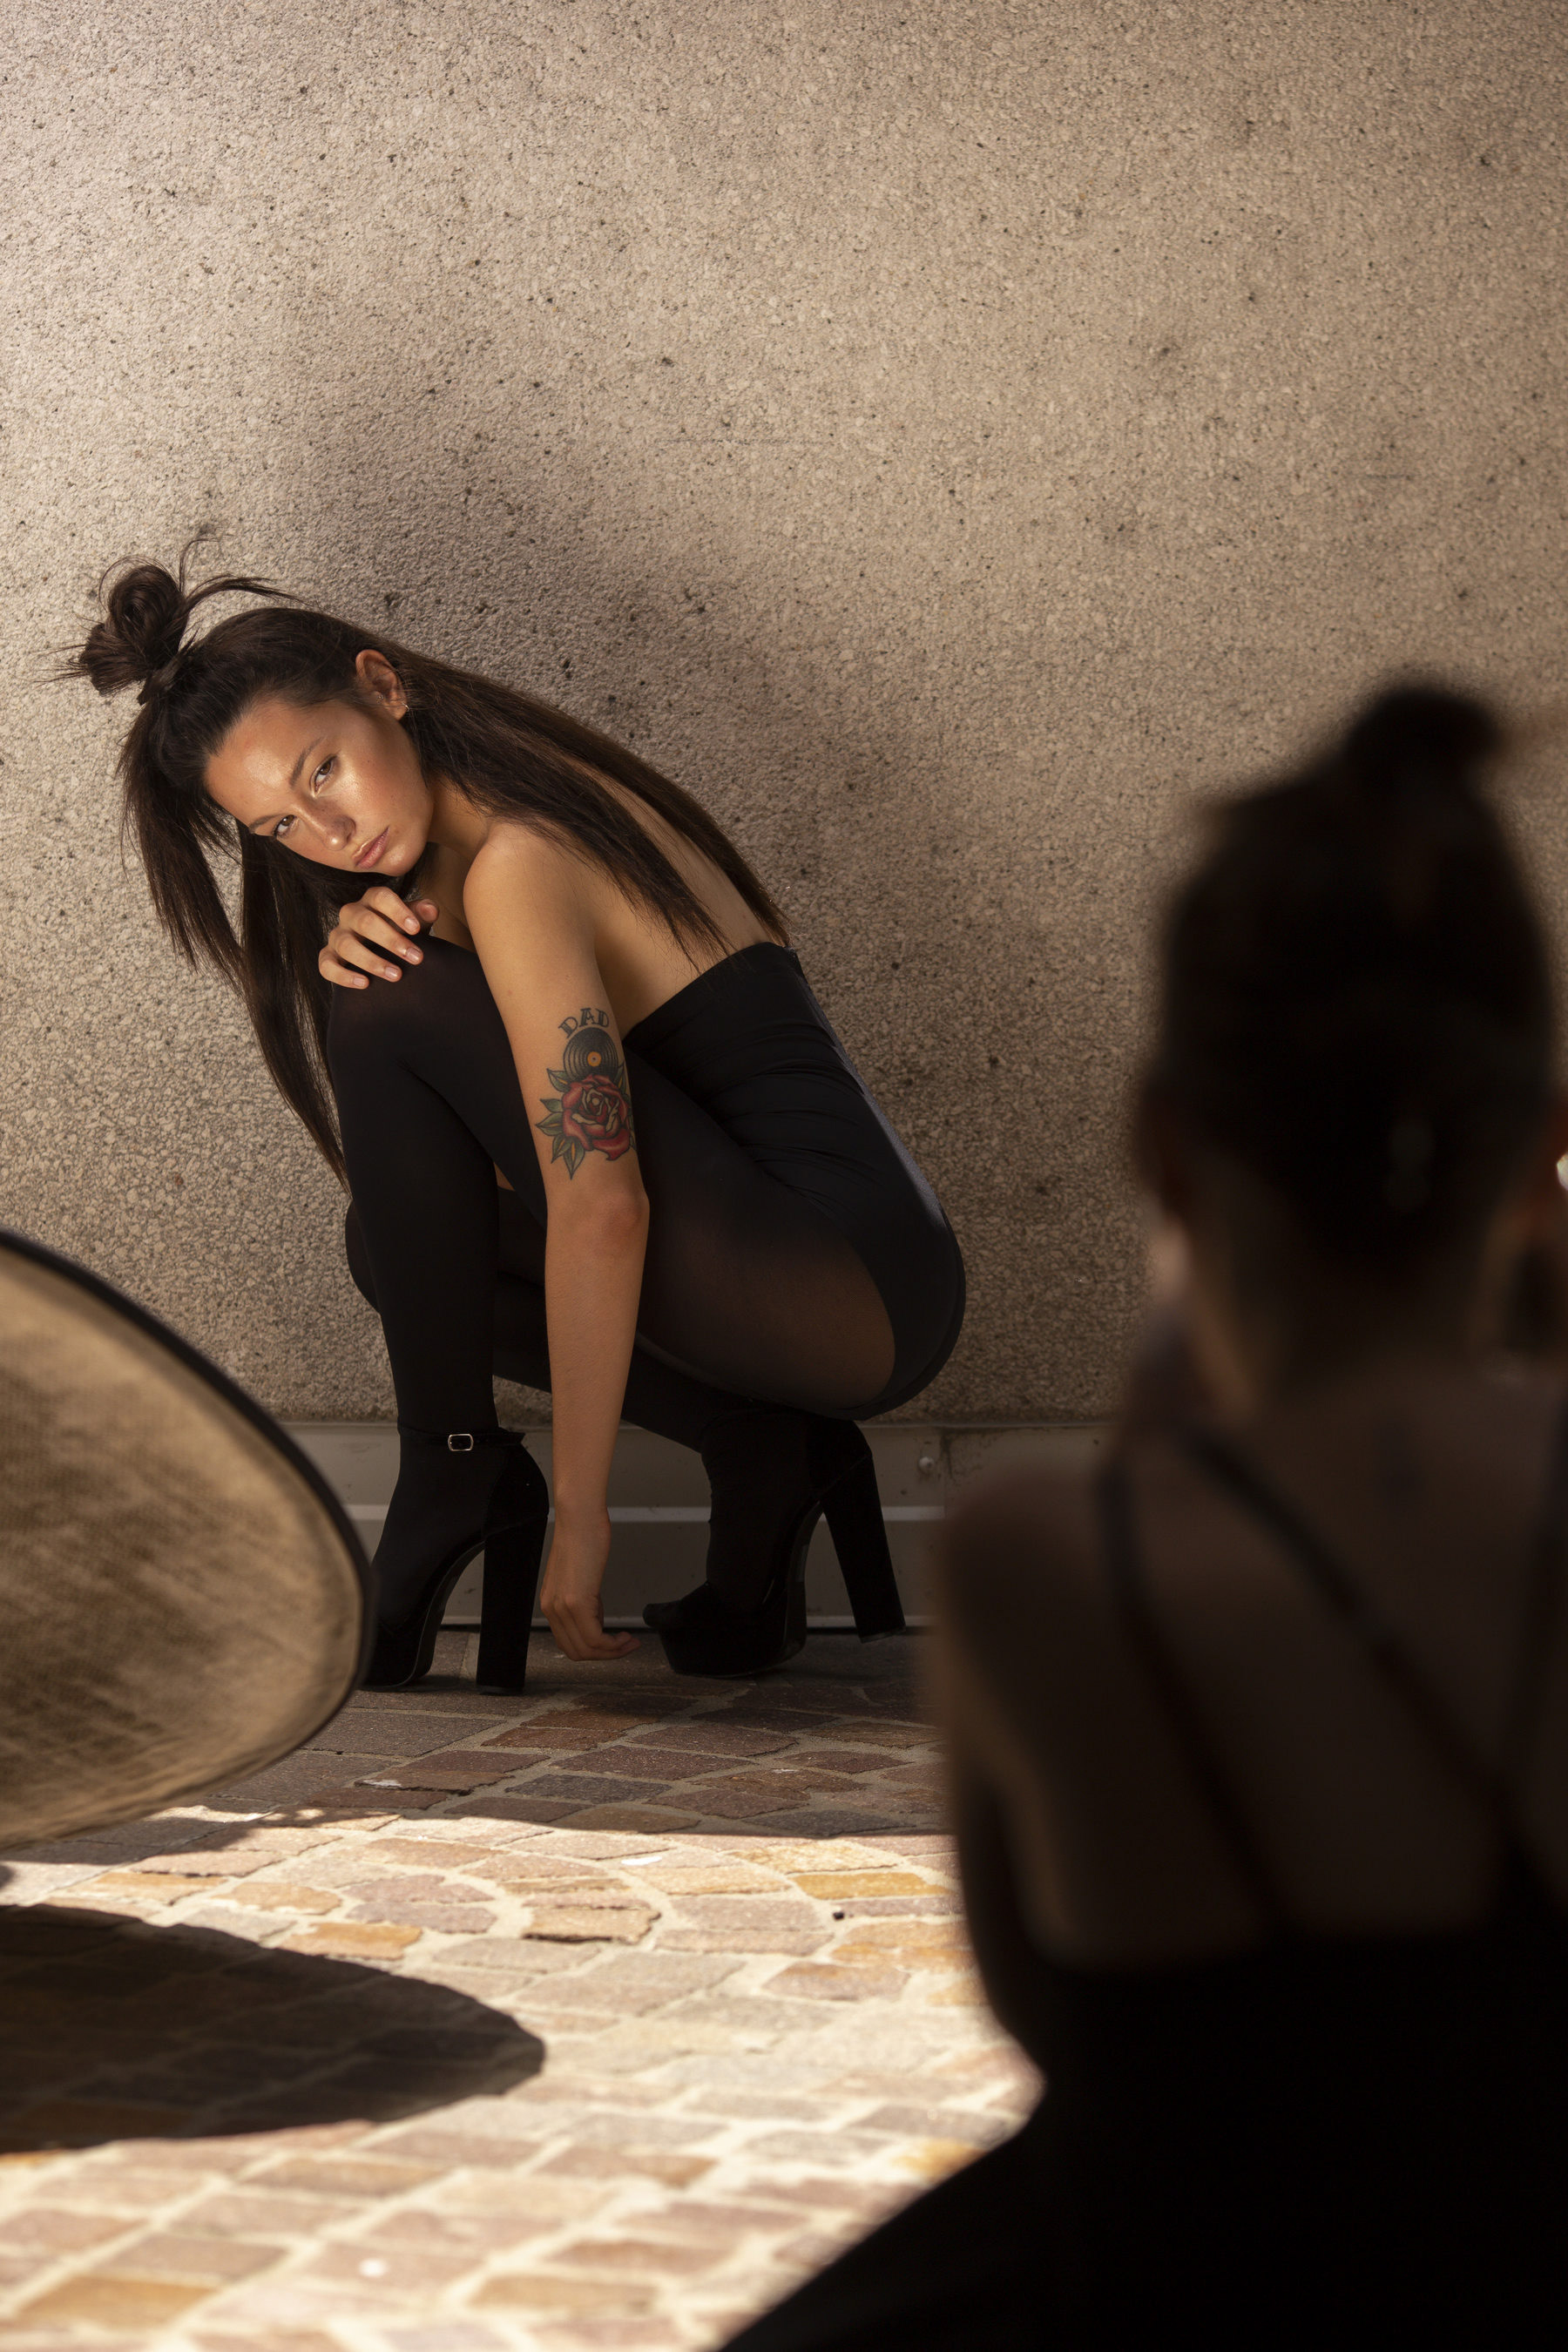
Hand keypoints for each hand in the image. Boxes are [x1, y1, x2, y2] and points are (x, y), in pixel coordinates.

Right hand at [319, 890, 439, 989]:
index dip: (398, 912)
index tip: (416, 930)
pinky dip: (343, 976)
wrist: (384, 952)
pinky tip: (365, 984)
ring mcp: (338, 935)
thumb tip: (431, 909)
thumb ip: (422, 915)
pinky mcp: (328, 957)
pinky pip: (327, 965)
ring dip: (372, 961)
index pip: (381, 897)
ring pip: (347, 945)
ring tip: (396, 975)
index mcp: (372, 901)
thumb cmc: (400, 932)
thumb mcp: (414, 922)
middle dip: (391, 940)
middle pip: (365, 922)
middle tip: (416, 958)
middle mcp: (351, 914)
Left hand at [539, 1505, 639, 1660]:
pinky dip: (614, 1644)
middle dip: (606, 1656)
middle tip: (627, 1647)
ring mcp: (562, 1607)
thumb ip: (584, 1601)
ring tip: (629, 1642)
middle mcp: (551, 1609)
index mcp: (550, 1604)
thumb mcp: (579, 1578)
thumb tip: (597, 1619)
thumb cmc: (582, 1538)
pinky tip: (625, 1636)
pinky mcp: (576, 1602)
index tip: (615, 1646)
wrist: (580, 1518)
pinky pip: (595, 1638)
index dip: (594, 1651)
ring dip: (613, 1652)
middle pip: (577, 1652)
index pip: (568, 1644)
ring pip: (587, 1650)